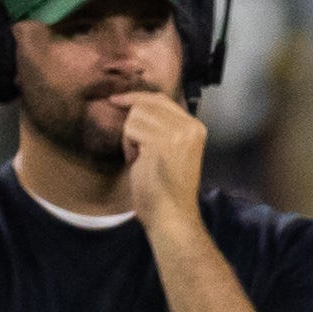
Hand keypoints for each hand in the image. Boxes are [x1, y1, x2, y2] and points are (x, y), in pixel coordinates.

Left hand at [120, 92, 208, 228]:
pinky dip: (128, 146)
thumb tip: (134, 103)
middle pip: (146, 104)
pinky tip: (138, 162)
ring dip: (130, 136)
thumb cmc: (166, 187)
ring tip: (140, 157)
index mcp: (196, 127)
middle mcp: (190, 126)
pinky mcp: (160, 141)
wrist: (171, 213)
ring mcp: (177, 132)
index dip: (137, 98)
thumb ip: (162, 125)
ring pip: (136, 115)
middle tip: (137, 150)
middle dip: (133, 123)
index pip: (161, 100)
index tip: (116, 101)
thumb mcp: (170, 148)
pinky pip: (130, 129)